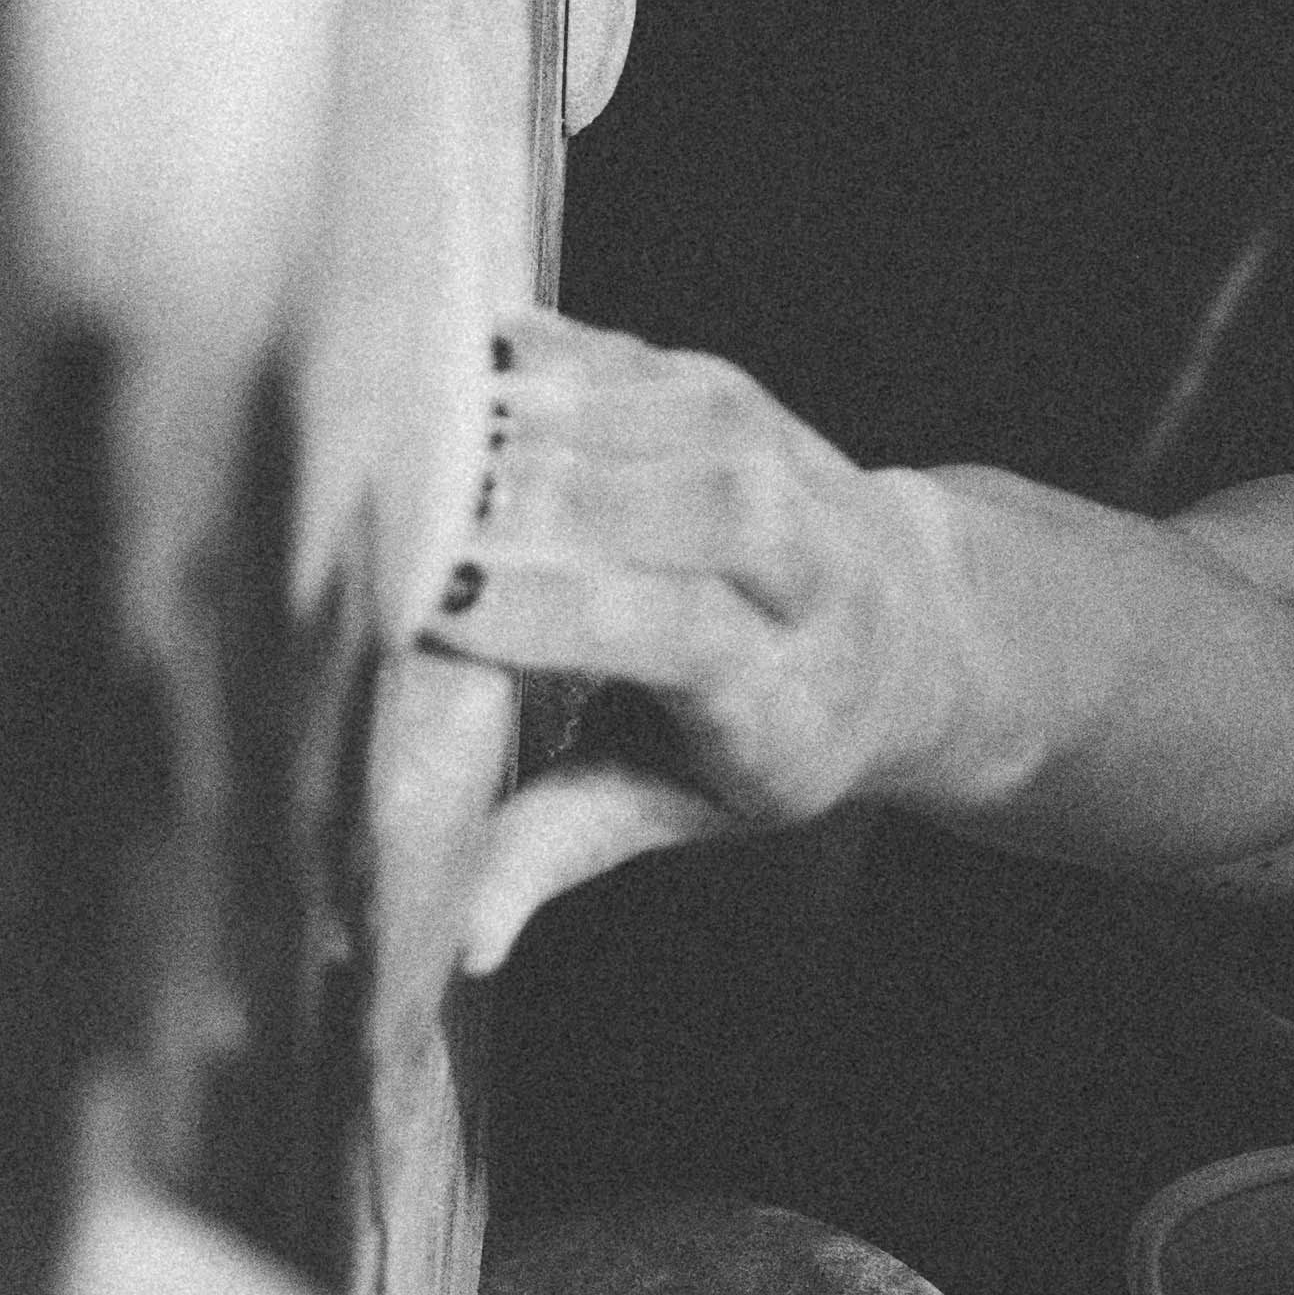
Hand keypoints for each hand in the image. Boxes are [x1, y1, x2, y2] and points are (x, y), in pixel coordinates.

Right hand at [428, 313, 962, 965]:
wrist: (905, 619)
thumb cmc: (772, 732)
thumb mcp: (689, 809)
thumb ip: (567, 845)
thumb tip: (470, 939)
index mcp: (785, 685)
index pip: (679, 633)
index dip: (556, 614)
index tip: (435, 610)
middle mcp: (798, 557)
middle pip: (670, 510)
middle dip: (527, 511)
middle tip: (388, 515)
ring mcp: (767, 453)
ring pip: (645, 416)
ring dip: (519, 423)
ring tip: (391, 440)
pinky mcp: (724, 382)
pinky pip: (619, 356)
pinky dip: (529, 361)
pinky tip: (436, 371)